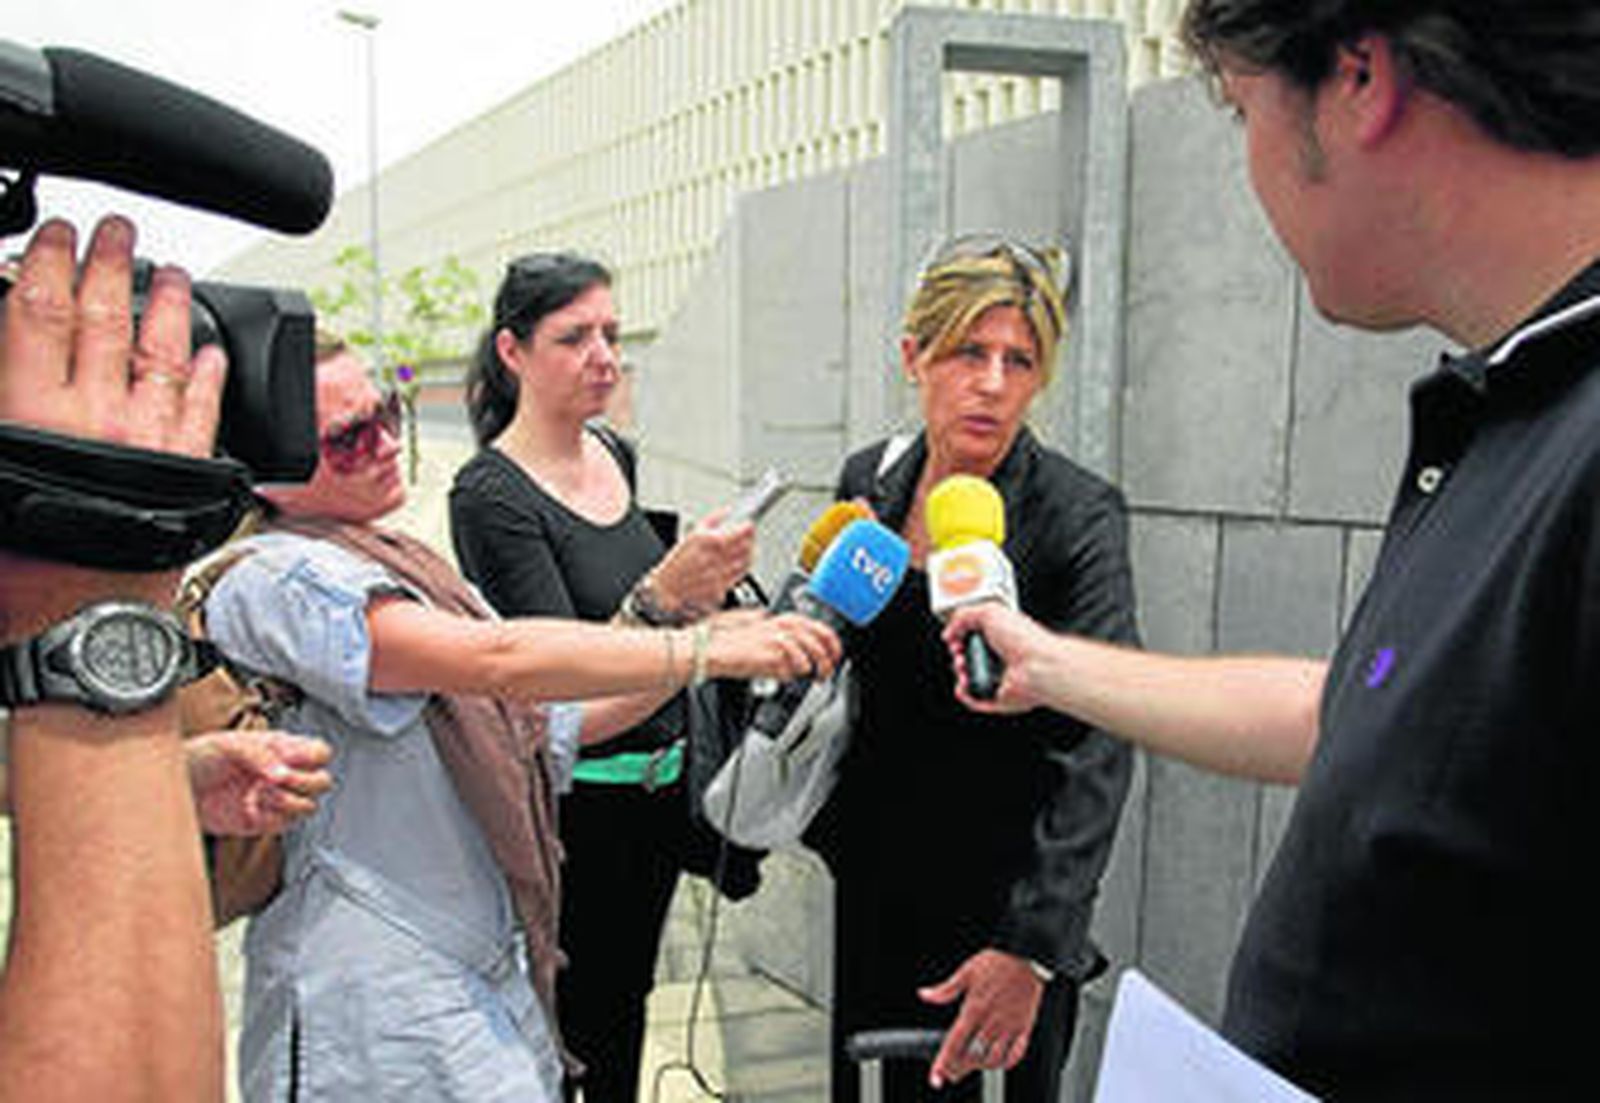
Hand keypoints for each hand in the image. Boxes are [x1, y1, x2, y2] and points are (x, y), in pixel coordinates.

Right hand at [0, 216, 227, 624]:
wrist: (85, 631)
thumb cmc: (19, 575)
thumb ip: (0, 416)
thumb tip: (1, 372)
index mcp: (34, 416)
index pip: (39, 315)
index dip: (48, 264)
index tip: (56, 234)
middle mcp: (100, 418)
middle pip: (105, 321)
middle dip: (111, 266)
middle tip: (118, 230)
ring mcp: (153, 442)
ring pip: (164, 355)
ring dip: (169, 308)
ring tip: (173, 275)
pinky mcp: (191, 472)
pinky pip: (203, 410)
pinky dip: (209, 376)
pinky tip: (214, 354)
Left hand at [185, 730, 332, 836]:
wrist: (176, 789)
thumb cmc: (198, 758)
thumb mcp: (226, 745)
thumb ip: (258, 754)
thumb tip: (283, 773)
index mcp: (281, 748)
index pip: (319, 752)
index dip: (313, 758)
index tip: (290, 762)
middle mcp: (283, 773)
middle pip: (322, 781)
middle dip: (303, 782)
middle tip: (276, 780)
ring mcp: (275, 799)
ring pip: (308, 806)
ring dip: (288, 801)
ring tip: (261, 794)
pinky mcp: (263, 821)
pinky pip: (284, 824)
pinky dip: (272, 818)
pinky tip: (251, 807)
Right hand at [646, 509, 755, 619]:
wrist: (667, 587)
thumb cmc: (676, 562)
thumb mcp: (691, 535)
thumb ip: (712, 520)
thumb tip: (726, 512)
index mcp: (707, 542)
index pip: (739, 533)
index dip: (748, 528)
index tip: (749, 526)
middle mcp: (714, 559)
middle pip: (746, 547)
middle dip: (751, 540)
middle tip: (749, 537)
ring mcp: (718, 575)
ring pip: (745, 563)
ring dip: (748, 555)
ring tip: (745, 551)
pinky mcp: (720, 588)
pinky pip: (738, 577)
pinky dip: (741, 570)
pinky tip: (737, 565)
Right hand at [704, 608, 840, 682]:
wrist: (710, 650)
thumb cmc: (727, 644)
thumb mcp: (758, 633)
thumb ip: (778, 637)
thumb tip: (796, 655)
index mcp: (779, 620)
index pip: (816, 626)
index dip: (831, 641)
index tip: (835, 654)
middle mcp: (779, 626)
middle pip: (818, 635)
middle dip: (830, 654)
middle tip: (829, 669)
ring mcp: (775, 639)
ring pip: (811, 649)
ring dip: (819, 665)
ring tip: (818, 676)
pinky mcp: (769, 654)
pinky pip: (793, 664)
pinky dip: (796, 671)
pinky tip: (792, 675)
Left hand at [920, 949, 1044, 1087]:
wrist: (1027, 956)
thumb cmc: (997, 962)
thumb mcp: (966, 972)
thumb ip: (945, 989)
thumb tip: (925, 994)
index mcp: (975, 1008)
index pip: (955, 1042)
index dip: (944, 1062)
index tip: (937, 1074)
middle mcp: (992, 1021)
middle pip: (972, 1056)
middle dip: (958, 1069)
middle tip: (950, 1074)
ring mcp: (1009, 1026)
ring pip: (992, 1059)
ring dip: (980, 1067)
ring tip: (971, 1066)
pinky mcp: (1024, 1028)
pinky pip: (1015, 1054)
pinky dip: (1005, 1063)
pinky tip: (996, 1061)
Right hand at [943, 604, 1054, 714]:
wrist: (1039, 666)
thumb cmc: (1024, 638)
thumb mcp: (989, 611)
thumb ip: (964, 615)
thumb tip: (950, 632)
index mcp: (1003, 635)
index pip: (976, 635)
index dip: (962, 635)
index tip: (955, 636)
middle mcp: (1003, 657)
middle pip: (970, 657)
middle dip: (958, 655)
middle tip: (959, 651)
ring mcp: (1002, 678)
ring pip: (971, 679)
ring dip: (960, 674)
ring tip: (963, 667)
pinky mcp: (1001, 698)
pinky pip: (978, 700)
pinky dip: (966, 695)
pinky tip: (963, 686)